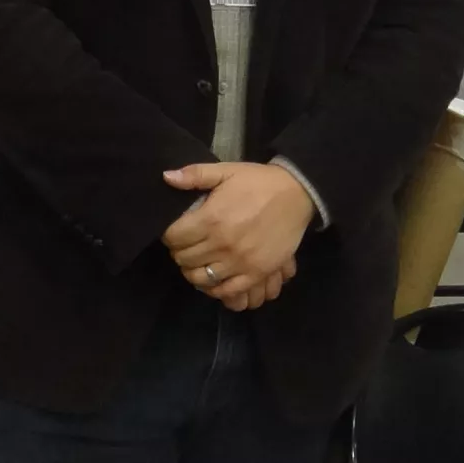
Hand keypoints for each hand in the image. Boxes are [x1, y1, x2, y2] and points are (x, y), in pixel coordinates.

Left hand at [162, 163, 314, 303]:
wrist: (297, 194)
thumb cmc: (258, 182)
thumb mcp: (226, 171)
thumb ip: (195, 175)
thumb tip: (166, 177)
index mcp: (211, 219)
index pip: (174, 238)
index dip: (169, 235)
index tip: (175, 231)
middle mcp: (222, 244)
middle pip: (184, 259)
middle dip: (179, 252)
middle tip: (186, 245)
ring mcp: (240, 262)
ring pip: (201, 279)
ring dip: (193, 271)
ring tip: (198, 261)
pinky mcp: (256, 273)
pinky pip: (227, 291)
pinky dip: (215, 289)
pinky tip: (215, 277)